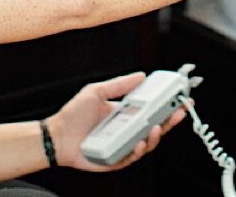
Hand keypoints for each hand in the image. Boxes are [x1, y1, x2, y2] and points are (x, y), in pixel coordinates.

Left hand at [44, 72, 185, 171]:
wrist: (56, 136)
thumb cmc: (73, 115)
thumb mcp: (97, 92)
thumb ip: (119, 84)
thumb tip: (140, 75)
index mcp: (124, 115)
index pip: (150, 110)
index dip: (166, 105)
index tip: (178, 97)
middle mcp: (126, 131)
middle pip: (155, 127)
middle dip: (170, 120)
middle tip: (180, 111)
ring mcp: (122, 146)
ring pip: (147, 144)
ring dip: (156, 136)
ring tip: (157, 126)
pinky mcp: (115, 160)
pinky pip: (131, 157)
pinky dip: (138, 150)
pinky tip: (139, 142)